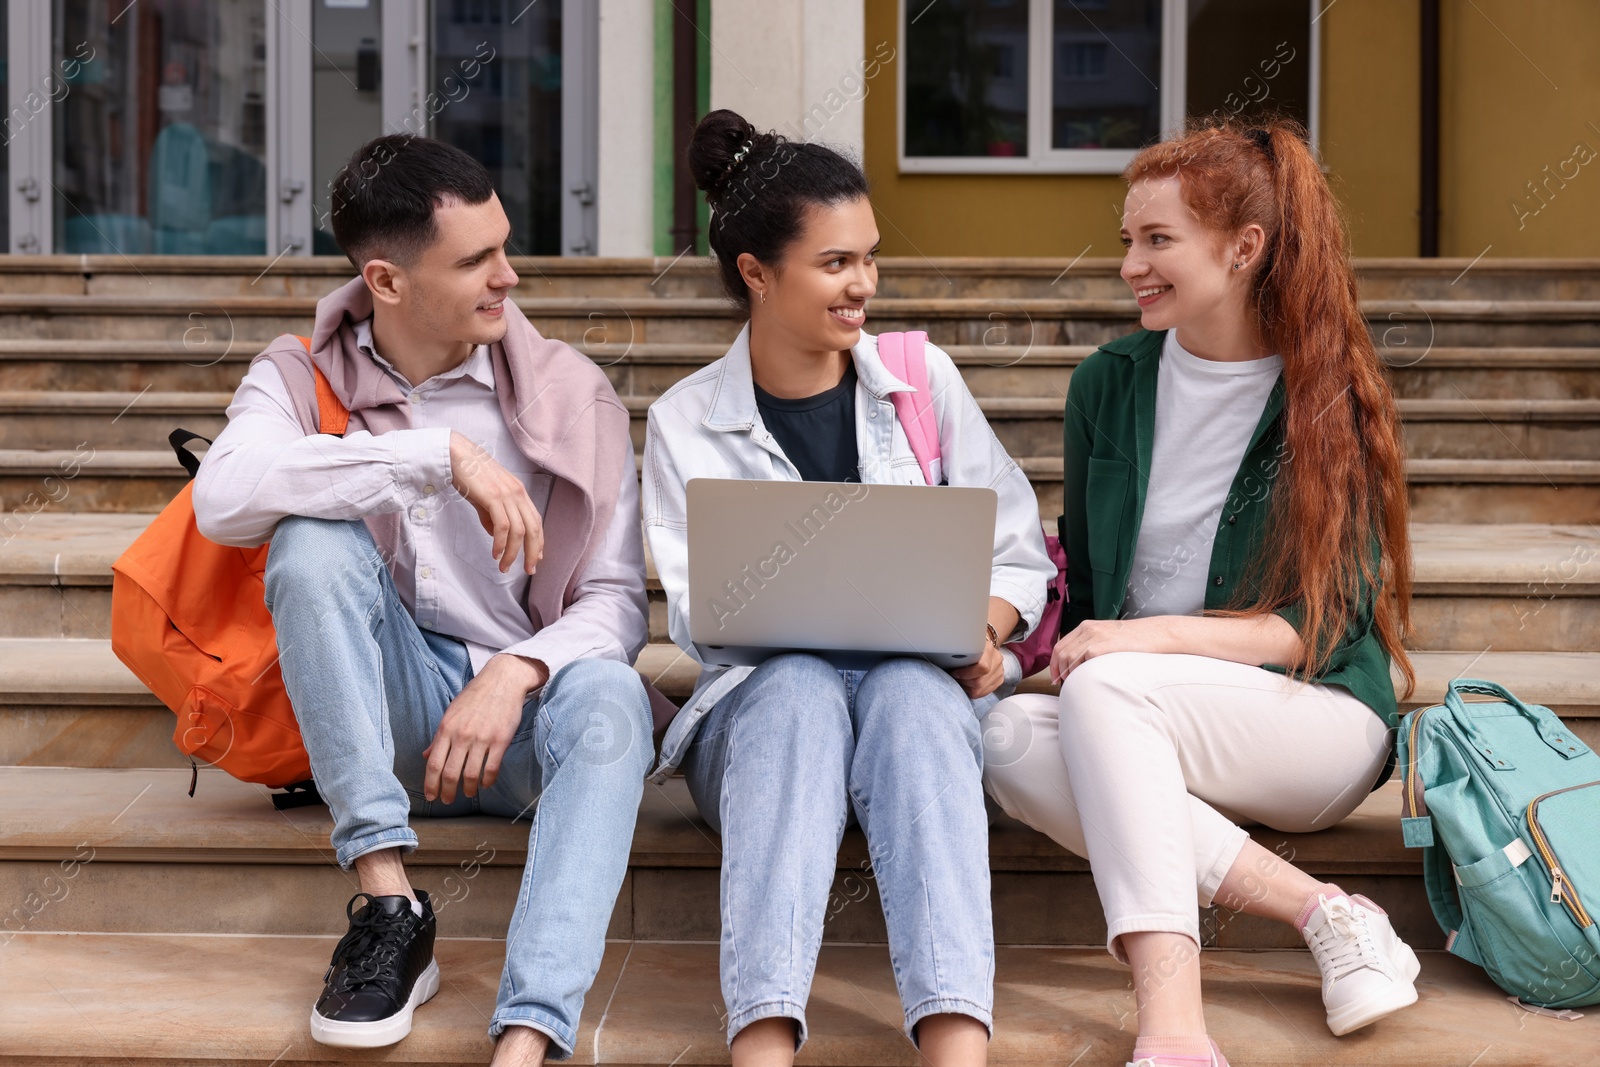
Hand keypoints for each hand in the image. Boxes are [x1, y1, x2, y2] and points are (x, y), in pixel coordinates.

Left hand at [424, 654, 547, 802]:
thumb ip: (439, 737)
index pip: (433, 763)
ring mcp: (482, 738)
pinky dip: (487, 781)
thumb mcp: (451, 713)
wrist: (502, 680)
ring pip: (470, 774)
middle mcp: (462, 735)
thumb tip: (426, 756)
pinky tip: (485, 784)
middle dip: (447, 792)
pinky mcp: (500, 740)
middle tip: (448, 800)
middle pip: (450, 773)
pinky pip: (491, 768)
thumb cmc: (475, 696)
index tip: (430, 796)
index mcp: (446, 728)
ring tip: (468, 793)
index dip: (430, 784)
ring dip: (468, 789)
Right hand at [449, 430, 543, 574]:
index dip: (538, 542)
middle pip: (534, 529)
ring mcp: (507, 494)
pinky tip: (495, 553)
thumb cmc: (469, 474)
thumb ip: (492, 516)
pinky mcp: (494, 496)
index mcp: (519, 492)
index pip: (536, 521)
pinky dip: (501, 543)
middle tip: (528, 570)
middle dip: (532, 553)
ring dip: (513, 553)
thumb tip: (497, 537)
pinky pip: (503, 526)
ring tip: (503, 566)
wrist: (456, 454)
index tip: (535, 559)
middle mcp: (518, 493)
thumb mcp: (486, 497)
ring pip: (519, 531)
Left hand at [952, 640, 1005, 698]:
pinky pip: (985, 692)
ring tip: (962, 680)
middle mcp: (997, 660)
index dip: (965, 673)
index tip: (954, 672)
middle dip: (964, 682)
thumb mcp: (965, 644)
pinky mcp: (999, 680)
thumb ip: (960, 652)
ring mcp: (1000, 671)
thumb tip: (947, 663)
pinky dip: (974, 690)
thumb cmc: (970, 645)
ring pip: (981, 690)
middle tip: (956, 678)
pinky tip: (969, 684)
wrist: (983, 645)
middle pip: (979, 682)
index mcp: (988, 649)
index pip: (982, 668)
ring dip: (968, 688)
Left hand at [1048, 617, 1170, 682]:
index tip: (1056, 676)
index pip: (1061, 645)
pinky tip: (1084, 679)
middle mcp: (1087, 629)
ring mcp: (1094, 637)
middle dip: (1058, 670)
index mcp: (1087, 626)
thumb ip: (1092, 644)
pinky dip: (1078, 672)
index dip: (1054, 663)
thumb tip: (1078, 664)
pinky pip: (1080, 661)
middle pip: (1061, 652)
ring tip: (1075, 683)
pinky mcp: (1100, 647)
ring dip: (1068, 673)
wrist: (1156, 634)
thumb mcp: (1108, 636)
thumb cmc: (1135, 640)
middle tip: (1062, 684)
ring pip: (1068, 658)